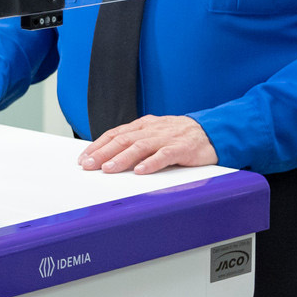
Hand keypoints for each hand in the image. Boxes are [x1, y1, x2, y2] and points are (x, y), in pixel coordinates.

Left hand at [79, 114, 216, 174]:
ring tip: (108, 168)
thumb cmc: (180, 135)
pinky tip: (141, 171)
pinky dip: (152, 163)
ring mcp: (167, 138)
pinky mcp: (182, 148)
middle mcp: (152, 130)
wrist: (212, 131)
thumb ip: (135, 141)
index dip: (98, 146)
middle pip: (123, 140)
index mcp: (143, 125)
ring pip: (140, 146)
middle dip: (103, 153)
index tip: (84, 158)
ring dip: (122, 158)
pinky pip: (165, 155)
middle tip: (88, 165)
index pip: (115, 134)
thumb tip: (109, 156)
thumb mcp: (154, 133)